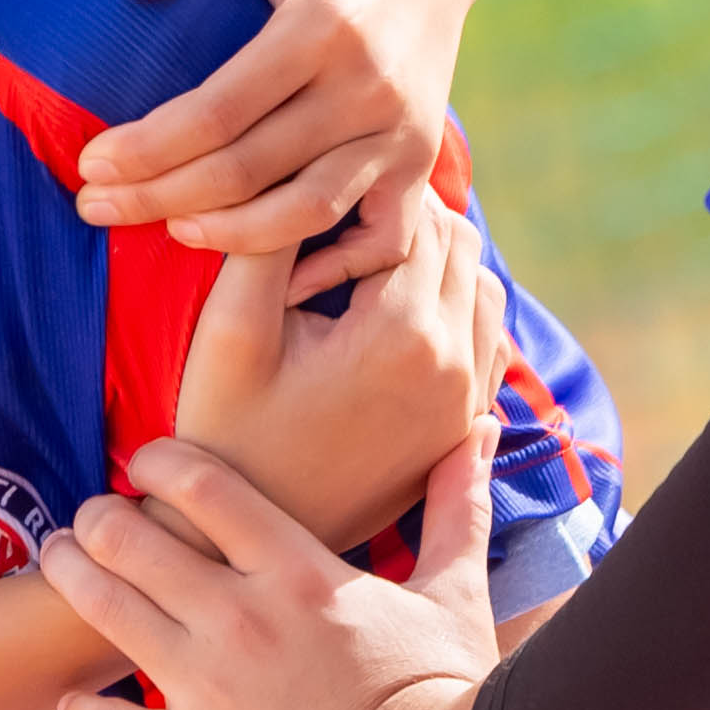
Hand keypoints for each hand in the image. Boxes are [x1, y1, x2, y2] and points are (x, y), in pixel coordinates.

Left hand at [41, 409, 542, 709]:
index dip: (160, 462)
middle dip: (98, 516)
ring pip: (101, 609)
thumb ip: (455, 508)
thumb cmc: (449, 697)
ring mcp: (205, 688)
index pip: (201, 484)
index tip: (147, 463)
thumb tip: (479, 433)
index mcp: (297, 571)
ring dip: (71, 577)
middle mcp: (238, 618)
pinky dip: (82, 709)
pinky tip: (75, 703)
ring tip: (61, 565)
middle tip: (91, 518)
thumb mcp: (454, 593)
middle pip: (128, 535)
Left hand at [77, 0, 488, 276]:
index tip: (90, 162)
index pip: (219, 110)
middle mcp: (370, 84)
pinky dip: (327, 271)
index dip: (148, 147)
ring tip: (165, 233)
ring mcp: (402, 129)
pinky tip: (264, 277)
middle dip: (159, 198)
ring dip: (227, 238)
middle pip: (249, 171)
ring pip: (305, 214)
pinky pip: (380, 240)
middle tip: (94, 207)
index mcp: (324, 21)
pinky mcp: (420, 159)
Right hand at [163, 185, 505, 551]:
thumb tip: (294, 168)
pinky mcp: (457, 429)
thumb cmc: (225, 432)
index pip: (415, 215)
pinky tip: (388, 316)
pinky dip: (450, 309)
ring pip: (482, 287)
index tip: (316, 198)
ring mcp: (462, 405)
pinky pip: (484, 340)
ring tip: (363, 267)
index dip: (364, 193)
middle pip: (459, 242)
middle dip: (403, 220)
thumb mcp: (230, 330)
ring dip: (434, 262)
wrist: (242, 542)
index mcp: (402, 336)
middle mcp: (453, 369)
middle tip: (338, 224)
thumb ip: (266, 238)